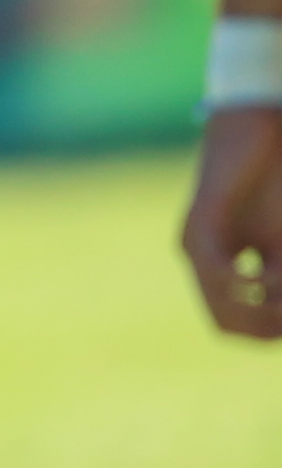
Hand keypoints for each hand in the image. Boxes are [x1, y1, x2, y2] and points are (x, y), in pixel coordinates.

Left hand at [185, 107, 281, 340]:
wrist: (258, 134)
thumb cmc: (274, 185)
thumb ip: (279, 276)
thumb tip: (278, 312)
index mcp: (218, 265)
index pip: (232, 322)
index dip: (265, 332)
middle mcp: (199, 258)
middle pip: (226, 323)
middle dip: (264, 327)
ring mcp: (195, 240)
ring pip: (220, 302)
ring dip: (259, 310)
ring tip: (279, 299)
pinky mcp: (201, 219)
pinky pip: (215, 268)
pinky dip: (242, 283)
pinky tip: (260, 281)